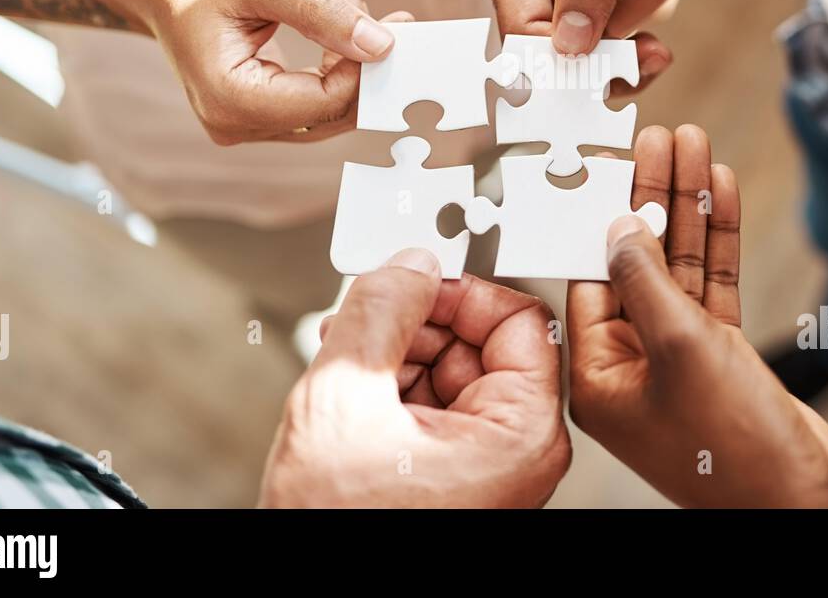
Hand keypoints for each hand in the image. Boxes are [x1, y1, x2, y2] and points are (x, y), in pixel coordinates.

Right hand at [139, 0, 408, 144]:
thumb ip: (325, 13)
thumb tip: (383, 45)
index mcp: (230, 99)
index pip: (325, 101)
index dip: (366, 67)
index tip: (393, 23)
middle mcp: (236, 124)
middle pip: (330, 112)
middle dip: (366, 64)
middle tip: (392, 16)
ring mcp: (244, 124)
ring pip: (326, 107)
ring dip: (352, 59)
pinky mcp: (254, 113)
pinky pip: (311, 98)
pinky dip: (333, 62)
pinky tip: (339, 17)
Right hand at [259, 249, 570, 507]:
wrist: (305, 594)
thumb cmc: (339, 527)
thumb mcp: (346, 396)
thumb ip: (380, 311)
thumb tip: (407, 263)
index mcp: (521, 435)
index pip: (521, 318)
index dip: (463, 290)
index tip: (415, 277)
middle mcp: (515, 449)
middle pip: (482, 341)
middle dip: (420, 322)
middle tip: (368, 318)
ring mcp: (484, 463)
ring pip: (450, 367)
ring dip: (397, 352)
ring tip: (352, 364)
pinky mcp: (453, 473)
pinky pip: (432, 401)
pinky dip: (391, 384)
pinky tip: (356, 392)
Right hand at [486, 0, 710, 71]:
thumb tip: (567, 43)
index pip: (521, 28)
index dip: (565, 57)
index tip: (618, 63)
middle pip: (538, 56)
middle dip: (595, 68)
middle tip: (649, 55)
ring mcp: (540, 7)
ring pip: (562, 71)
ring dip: (612, 73)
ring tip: (654, 51)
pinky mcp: (565, 26)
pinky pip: (582, 69)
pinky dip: (618, 70)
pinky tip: (648, 50)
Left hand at [567, 125, 827, 507]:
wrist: (803, 501)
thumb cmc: (735, 449)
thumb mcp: (681, 349)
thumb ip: (647, 281)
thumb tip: (619, 227)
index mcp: (598, 374)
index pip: (594, 275)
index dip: (608, 213)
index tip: (616, 161)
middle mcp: (632, 363)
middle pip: (639, 259)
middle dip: (654, 196)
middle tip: (665, 137)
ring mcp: (678, 357)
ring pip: (680, 265)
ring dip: (690, 207)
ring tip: (696, 147)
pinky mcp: (720, 355)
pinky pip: (713, 284)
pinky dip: (721, 239)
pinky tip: (721, 191)